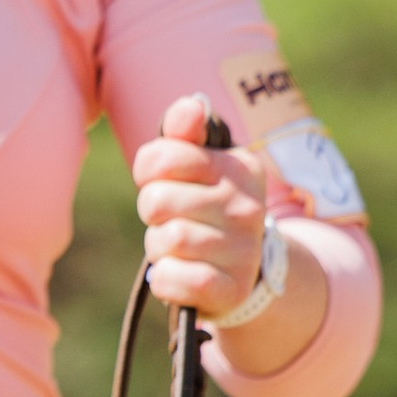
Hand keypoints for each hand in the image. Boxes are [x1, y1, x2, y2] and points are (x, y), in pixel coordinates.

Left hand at [132, 97, 270, 317]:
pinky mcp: (230, 290)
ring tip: (178, 248)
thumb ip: (185, 135)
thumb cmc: (209, 210)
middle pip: (157, 201)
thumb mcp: (202, 167)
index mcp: (240, 168)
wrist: (245, 274)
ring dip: (158, 248)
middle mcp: (248, 208)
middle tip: (171, 219)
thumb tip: (191, 106)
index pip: (164, 157)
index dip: (149, 171)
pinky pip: (172, 279)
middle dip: (153, 213)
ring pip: (165, 240)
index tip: (161, 180)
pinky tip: (179, 274)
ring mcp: (242, 251)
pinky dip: (164, 280)